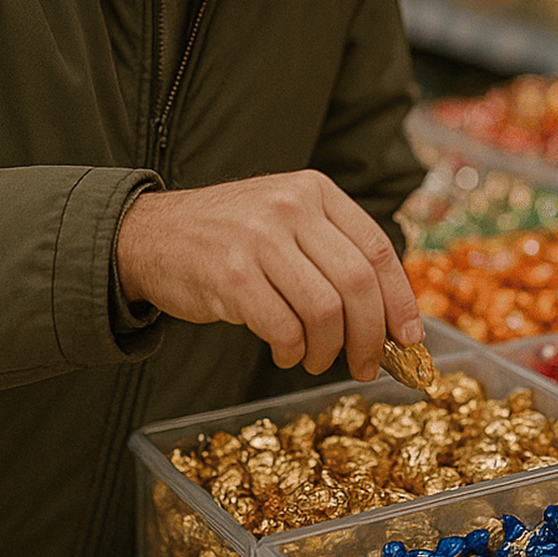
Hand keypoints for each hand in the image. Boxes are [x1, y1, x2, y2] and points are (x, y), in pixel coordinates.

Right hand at [115, 169, 422, 379]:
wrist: (148, 235)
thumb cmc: (230, 238)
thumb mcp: (286, 220)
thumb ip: (333, 252)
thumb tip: (390, 320)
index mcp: (315, 191)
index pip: (377, 249)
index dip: (400, 300)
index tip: (409, 339)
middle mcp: (290, 207)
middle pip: (358, 283)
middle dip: (370, 336)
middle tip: (367, 365)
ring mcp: (259, 238)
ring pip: (325, 310)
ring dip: (329, 350)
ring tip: (317, 360)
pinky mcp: (231, 275)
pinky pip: (284, 328)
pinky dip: (294, 351)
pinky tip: (286, 353)